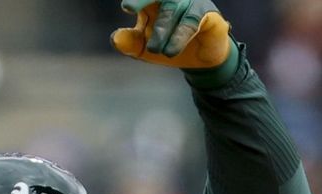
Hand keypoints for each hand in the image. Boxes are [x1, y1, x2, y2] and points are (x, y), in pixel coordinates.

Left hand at [111, 0, 231, 69]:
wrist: (197, 59)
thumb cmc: (167, 45)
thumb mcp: (143, 48)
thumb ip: (129, 42)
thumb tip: (115, 38)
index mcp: (151, 3)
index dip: (135, 0)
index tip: (126, 6)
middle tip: (129, 6)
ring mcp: (189, 3)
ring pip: (172, 9)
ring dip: (161, 29)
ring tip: (155, 49)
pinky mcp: (206, 13)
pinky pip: (192, 20)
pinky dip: (180, 35)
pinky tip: (171, 50)